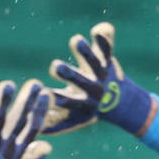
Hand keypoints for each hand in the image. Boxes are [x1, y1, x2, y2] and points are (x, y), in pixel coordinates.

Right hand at [45, 21, 155, 136]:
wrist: (120, 104)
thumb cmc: (85, 110)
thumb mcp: (70, 121)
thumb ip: (54, 124)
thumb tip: (38, 129)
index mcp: (81, 104)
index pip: (66, 102)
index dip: (55, 98)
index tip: (44, 92)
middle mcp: (92, 88)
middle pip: (79, 80)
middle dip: (67, 74)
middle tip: (55, 66)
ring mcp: (100, 73)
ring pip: (93, 61)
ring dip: (84, 51)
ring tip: (76, 40)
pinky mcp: (107, 60)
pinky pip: (106, 48)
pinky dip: (103, 38)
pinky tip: (100, 28)